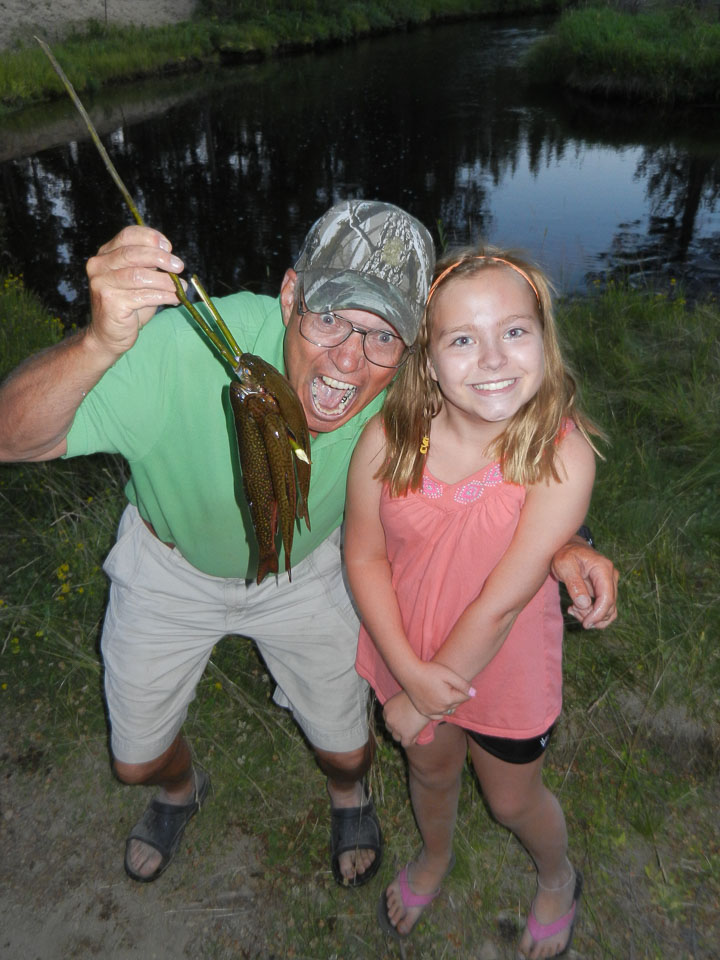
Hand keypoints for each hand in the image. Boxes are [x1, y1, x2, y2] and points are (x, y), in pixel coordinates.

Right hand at [85, 225, 185, 359]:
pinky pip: (143, 296)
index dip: (150, 237)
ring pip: (139, 276)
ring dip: (165, 281)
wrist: (109, 335)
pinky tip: (174, 299)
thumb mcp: (139, 280)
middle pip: (133, 254)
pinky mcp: (110, 302)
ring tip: (180, 287)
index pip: (127, 235)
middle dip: (161, 258)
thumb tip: (171, 256)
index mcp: (105, 255)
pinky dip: (163, 296)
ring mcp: (102, 284)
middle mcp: (99, 266)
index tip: (168, 246)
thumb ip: (149, 266)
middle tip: (179, 266)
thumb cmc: (128, 305)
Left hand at [383, 692, 431, 747]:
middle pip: (390, 729)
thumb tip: (403, 713)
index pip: (387, 719)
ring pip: (396, 737)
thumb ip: (399, 706)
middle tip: (409, 724)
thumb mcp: (402, 698)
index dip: (396, 720)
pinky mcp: (406, 735)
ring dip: (403, 735)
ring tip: (414, 730)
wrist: (425, 698)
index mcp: (386, 709)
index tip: (404, 719)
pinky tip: (416, 735)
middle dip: (398, 728)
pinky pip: (405, 744)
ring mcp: (396, 728)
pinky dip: (411, 741)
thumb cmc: (416, 694)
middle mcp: (388, 719)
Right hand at [402, 660, 474, 719]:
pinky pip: (437, 716)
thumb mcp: (448, 674)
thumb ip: (463, 684)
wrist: (410, 673)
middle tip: (447, 684)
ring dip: (448, 703)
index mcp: (449, 699)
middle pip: (457, 704)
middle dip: (456, 695)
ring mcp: (432, 712)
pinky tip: (437, 701)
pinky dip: (440, 710)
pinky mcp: (424, 712)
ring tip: (442, 691)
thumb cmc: (430, 671)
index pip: (465, 697)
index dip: (462, 688)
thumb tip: (474, 693)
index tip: (454, 680)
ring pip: (448, 710)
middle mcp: (441, 708)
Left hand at [551, 537, 617, 628]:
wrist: (568, 547)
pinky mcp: (605, 589)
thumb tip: (584, 604)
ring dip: (591, 616)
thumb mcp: (564, 565)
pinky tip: (576, 608)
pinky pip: (604, 607)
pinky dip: (592, 613)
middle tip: (572, 610)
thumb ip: (574, 584)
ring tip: (573, 608)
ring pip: (609, 610)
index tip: (585, 624)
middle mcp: (611, 576)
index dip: (598, 615)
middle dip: (592, 616)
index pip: (607, 598)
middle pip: (609, 606)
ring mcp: (609, 583)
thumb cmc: (565, 554)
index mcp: (603, 569)